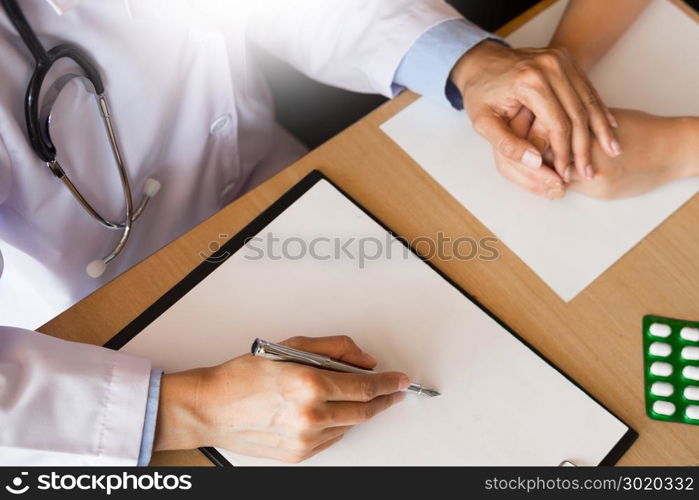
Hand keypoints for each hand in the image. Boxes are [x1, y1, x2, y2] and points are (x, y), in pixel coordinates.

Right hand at [153, 336, 409, 462]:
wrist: (210, 408)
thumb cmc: (243, 375)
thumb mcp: (290, 347)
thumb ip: (334, 349)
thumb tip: (365, 360)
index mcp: (309, 383)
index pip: (365, 386)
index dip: (389, 382)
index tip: (401, 379)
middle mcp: (310, 414)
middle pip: (364, 410)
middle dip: (384, 399)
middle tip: (395, 391)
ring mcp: (305, 439)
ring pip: (349, 425)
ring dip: (360, 411)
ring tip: (359, 397)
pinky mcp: (299, 454)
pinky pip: (332, 439)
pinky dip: (339, 424)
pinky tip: (333, 412)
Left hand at [451, 41, 619, 181]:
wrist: (480, 61)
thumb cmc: (479, 94)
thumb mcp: (482, 122)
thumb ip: (506, 144)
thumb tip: (536, 163)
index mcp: (529, 82)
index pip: (557, 124)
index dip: (564, 153)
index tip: (565, 173)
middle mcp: (549, 66)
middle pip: (577, 113)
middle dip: (584, 146)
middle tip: (589, 172)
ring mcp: (560, 60)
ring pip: (588, 101)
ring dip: (600, 129)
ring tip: (613, 152)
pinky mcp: (565, 60)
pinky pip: (587, 89)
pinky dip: (598, 110)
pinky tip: (610, 128)